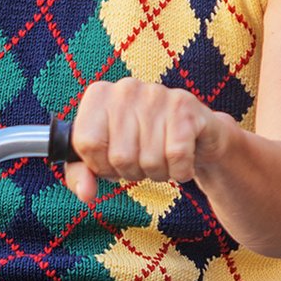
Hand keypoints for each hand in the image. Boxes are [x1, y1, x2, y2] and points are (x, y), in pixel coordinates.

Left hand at [60, 79, 235, 203]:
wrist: (197, 136)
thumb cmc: (143, 145)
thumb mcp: (106, 158)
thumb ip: (83, 174)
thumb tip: (84, 193)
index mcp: (99, 95)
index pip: (86, 143)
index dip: (100, 165)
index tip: (112, 162)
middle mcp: (126, 88)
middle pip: (119, 156)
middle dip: (132, 172)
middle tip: (143, 160)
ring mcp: (156, 94)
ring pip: (149, 159)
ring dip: (157, 172)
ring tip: (162, 157)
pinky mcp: (184, 107)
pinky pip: (176, 156)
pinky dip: (180, 170)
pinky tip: (181, 160)